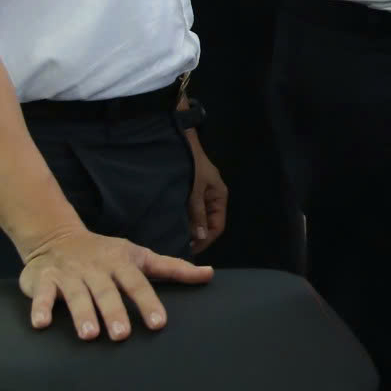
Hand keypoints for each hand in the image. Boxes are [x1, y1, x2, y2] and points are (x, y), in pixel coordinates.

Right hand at [17, 229, 212, 339]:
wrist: (55, 236)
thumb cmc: (106, 253)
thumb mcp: (140, 256)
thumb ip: (173, 269)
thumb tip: (209, 274)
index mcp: (121, 264)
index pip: (138, 283)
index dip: (148, 302)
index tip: (159, 323)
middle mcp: (96, 270)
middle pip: (107, 292)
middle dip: (114, 312)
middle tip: (122, 336)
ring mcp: (69, 275)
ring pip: (76, 295)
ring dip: (82, 314)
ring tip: (89, 335)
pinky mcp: (43, 281)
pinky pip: (41, 296)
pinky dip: (40, 308)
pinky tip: (41, 324)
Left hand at [184, 129, 227, 254]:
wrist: (180, 140)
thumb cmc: (191, 164)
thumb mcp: (194, 190)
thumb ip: (197, 213)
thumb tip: (200, 237)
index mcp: (219, 197)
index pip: (217, 226)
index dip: (206, 240)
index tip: (189, 249)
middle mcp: (211, 197)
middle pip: (207, 223)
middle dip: (196, 235)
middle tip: (179, 246)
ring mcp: (200, 194)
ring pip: (197, 217)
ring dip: (187, 227)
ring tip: (174, 237)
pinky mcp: (188, 191)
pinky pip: (188, 210)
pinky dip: (182, 218)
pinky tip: (171, 223)